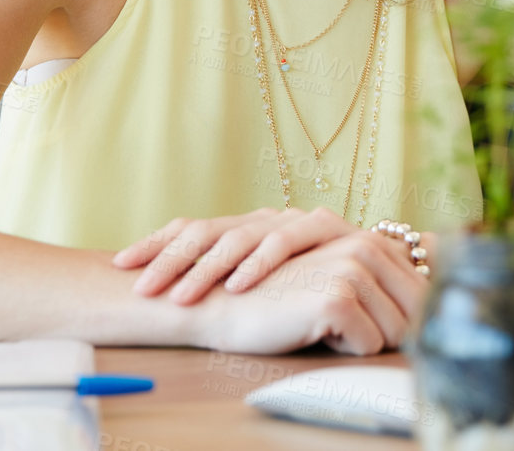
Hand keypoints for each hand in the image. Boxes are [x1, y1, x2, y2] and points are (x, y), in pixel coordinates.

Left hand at [114, 206, 383, 303]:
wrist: (393, 265)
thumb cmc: (320, 281)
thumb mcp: (266, 280)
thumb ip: (228, 280)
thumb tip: (169, 290)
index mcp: (245, 226)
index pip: (191, 228)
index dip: (155, 243)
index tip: (120, 265)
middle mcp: (266, 216)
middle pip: (206, 230)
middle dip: (170, 259)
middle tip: (142, 287)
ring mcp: (295, 219)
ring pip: (240, 236)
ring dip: (208, 268)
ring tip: (181, 296)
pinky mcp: (328, 227)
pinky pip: (286, 242)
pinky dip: (260, 264)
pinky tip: (239, 285)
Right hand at [191, 230, 430, 354]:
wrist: (225, 303)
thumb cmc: (281, 299)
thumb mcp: (337, 279)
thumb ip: (382, 280)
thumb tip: (430, 298)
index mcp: (371, 241)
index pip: (423, 291)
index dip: (406, 318)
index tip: (372, 320)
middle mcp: (367, 247)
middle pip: (415, 315)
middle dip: (383, 332)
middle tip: (339, 321)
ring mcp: (353, 269)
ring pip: (396, 334)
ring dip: (359, 339)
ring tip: (322, 321)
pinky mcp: (338, 297)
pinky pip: (369, 346)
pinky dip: (342, 348)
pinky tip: (311, 328)